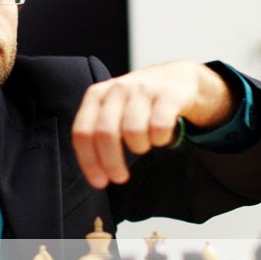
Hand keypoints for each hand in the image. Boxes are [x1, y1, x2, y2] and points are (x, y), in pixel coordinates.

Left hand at [71, 61, 236, 188]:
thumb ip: (99, 131)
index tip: (99, 182)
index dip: (89, 161)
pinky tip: (160, 137)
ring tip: (143, 146)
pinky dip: (160, 140)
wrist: (178, 77)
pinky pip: (160, 127)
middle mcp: (117, 89)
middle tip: (120, 177)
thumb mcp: (113, 108)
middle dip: (112, 162)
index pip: (82, 131)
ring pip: (132, 131)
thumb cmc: (139, 101)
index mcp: (97, 95)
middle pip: (105, 133)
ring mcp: (143, 89)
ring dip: (139, 148)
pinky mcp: (168, 94)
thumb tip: (94, 171)